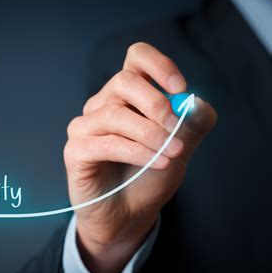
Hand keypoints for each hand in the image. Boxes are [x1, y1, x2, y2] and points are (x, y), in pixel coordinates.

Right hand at [64, 42, 216, 272]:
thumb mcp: (181, 147)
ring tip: (172, 153)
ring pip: (115, 114)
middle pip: (124, 80)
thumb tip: (195, 101)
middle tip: (176, 129)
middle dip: (156, 104)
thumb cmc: (150, 176)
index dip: (159, 65)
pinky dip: (136, 152)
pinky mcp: (76, 151)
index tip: (180, 89)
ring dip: (150, 134)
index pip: (136, 57)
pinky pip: (106, 143)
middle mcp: (102, 104)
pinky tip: (156, 163)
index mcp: (127, 95)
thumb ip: (193, 122)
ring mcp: (85, 127)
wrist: (129, 215)